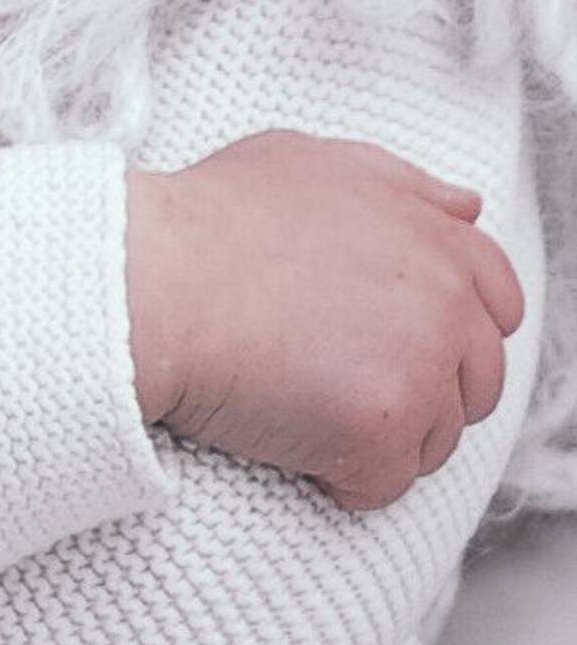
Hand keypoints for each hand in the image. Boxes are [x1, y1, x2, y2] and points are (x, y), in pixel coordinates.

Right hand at [127, 130, 523, 511]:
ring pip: (435, 437)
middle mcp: (441, 298)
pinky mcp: (381, 427)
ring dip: (379, 434)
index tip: (398, 341)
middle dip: (417, 386)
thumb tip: (465, 208)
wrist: (146, 281)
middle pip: (475, 379)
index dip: (454, 327)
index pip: (498, 298)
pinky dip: (339, 474)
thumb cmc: (204, 221)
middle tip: (333, 376)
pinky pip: (384, 483)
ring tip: (298, 401)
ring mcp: (418, 365)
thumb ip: (395, 182)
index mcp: (429, 235)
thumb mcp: (299, 161)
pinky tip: (286, 435)